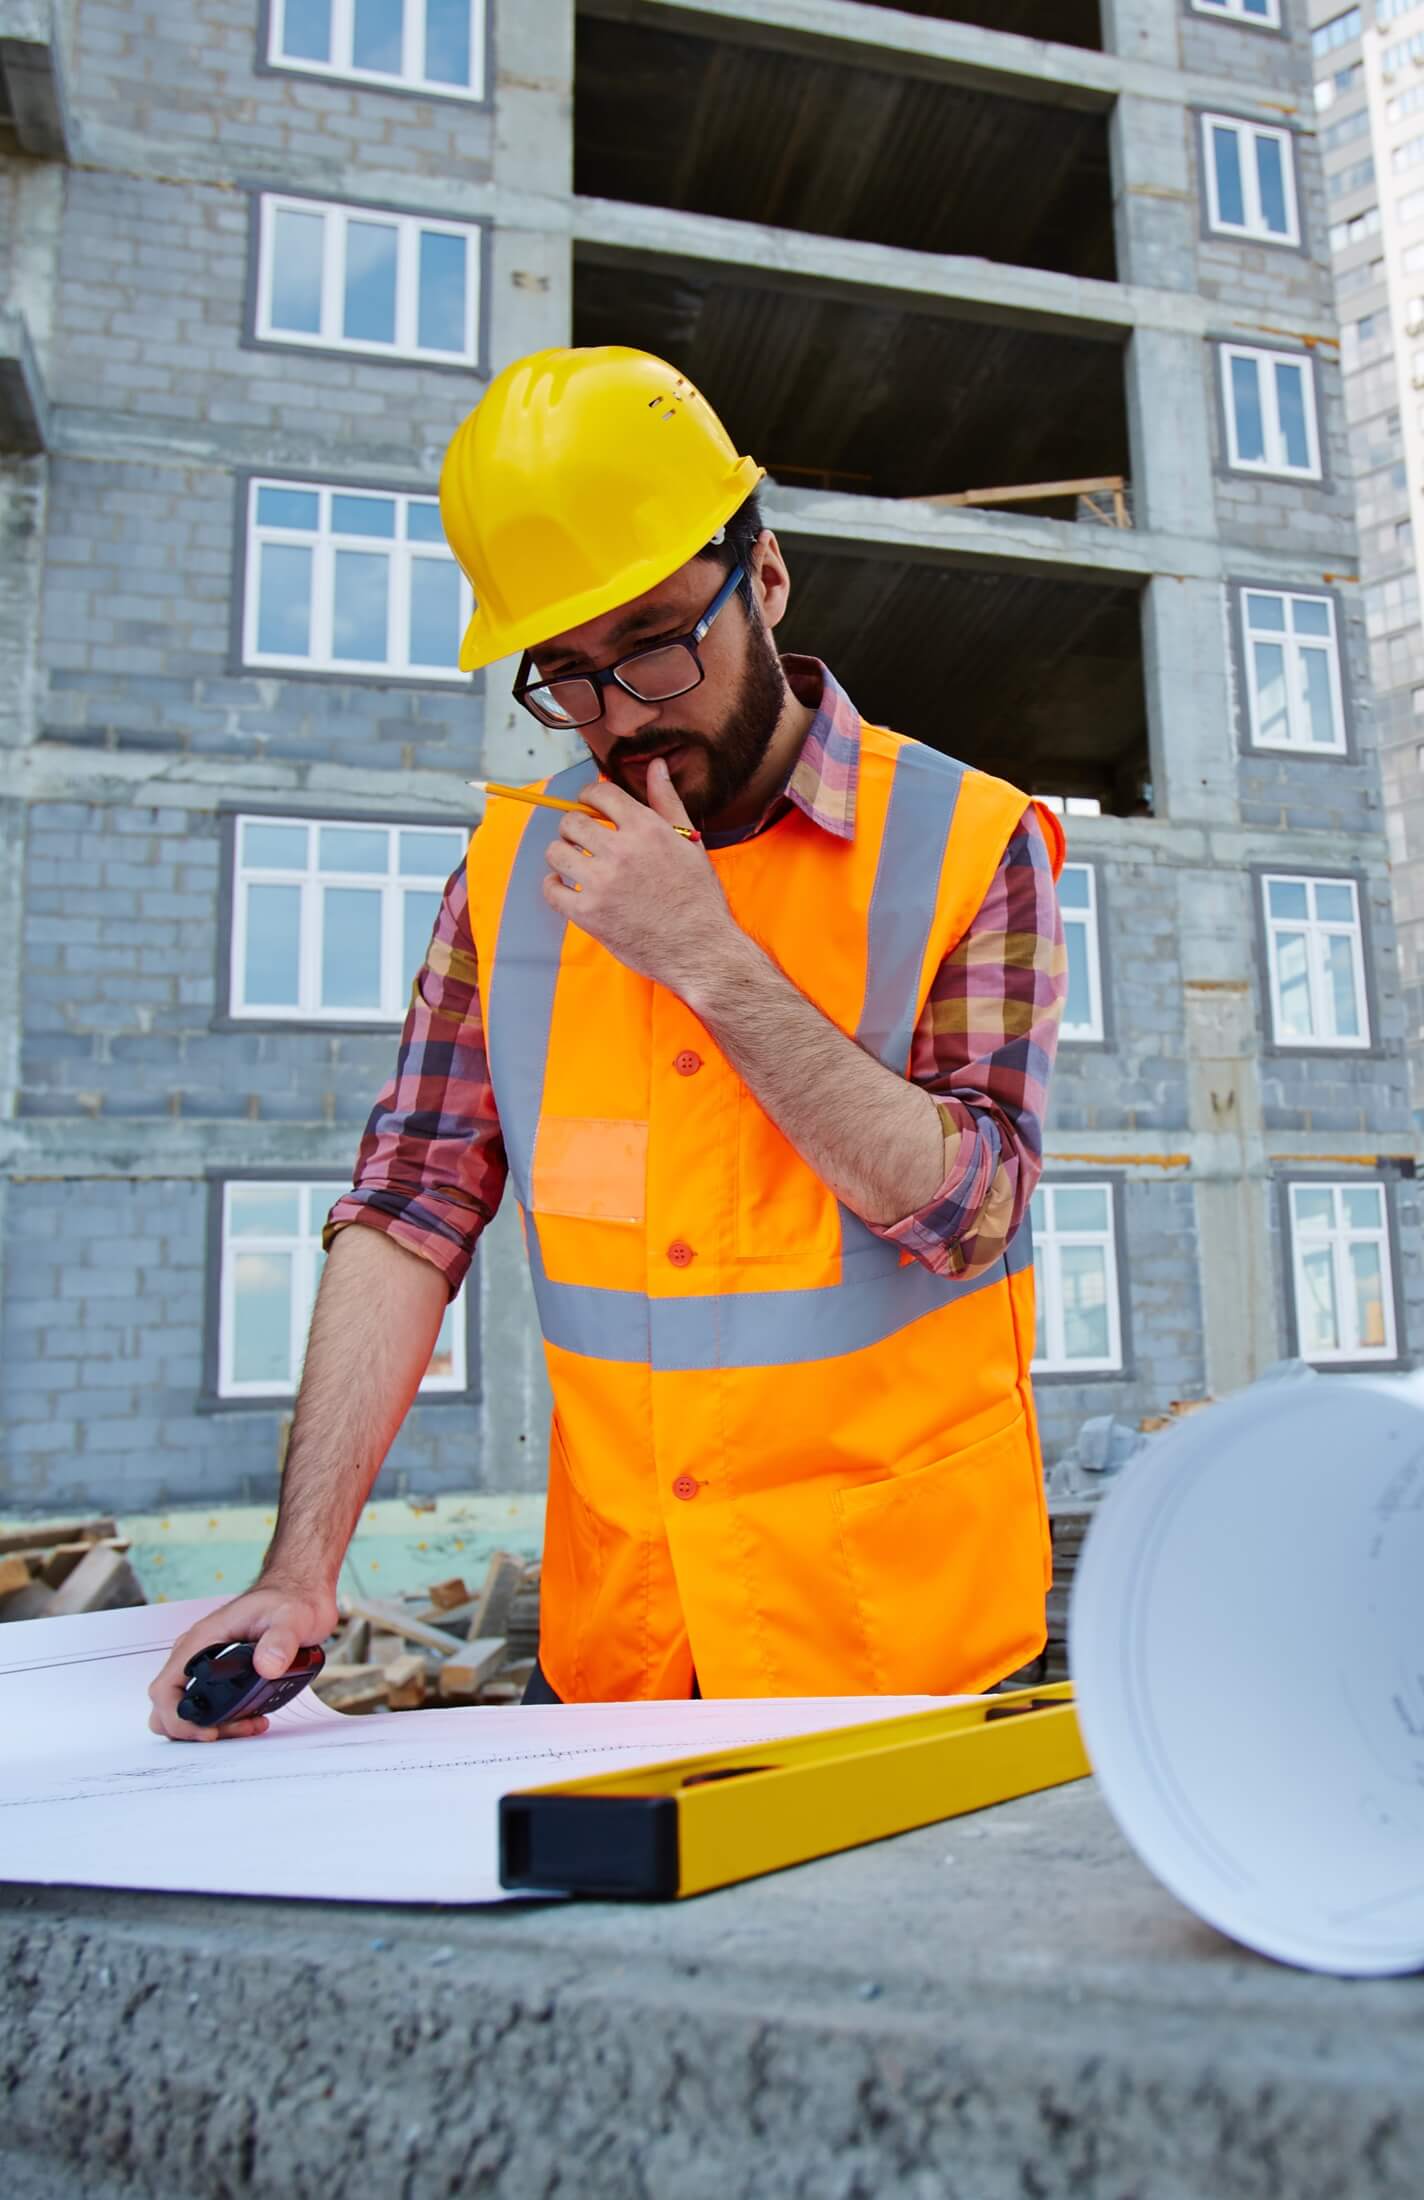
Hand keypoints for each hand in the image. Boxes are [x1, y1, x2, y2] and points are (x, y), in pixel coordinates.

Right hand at [146, 1574, 338, 1742]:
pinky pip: (207, 1706)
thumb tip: (268, 1666)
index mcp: (202, 1639)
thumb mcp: (291, 1618)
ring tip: (249, 1724)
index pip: (165, 1687)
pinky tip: (252, 1719)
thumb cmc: (289, 1599)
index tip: (208, 1731)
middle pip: (168, 1705)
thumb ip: (280, 1640)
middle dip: (193, 1729)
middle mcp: (197, 1653)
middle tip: (234, 1730)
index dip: (177, 1718)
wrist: (299, 1593)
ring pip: (186, 1710)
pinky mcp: (220, 1675)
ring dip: (211, 1727)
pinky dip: (223, 1721)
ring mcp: (205, 1664)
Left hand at [541, 761, 740, 993]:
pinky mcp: (588, 914)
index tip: (589, 807)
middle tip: (583, 841)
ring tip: (575, 864)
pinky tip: (565, 888)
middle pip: (572, 823)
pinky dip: (553, 887)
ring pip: (557, 853)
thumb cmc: (698, 896)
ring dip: (562, 856)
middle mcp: (620, 851)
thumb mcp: (689, 843)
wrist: (699, 948)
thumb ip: (667, 801)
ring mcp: (601, 883)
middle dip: (574, 828)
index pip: (599, 794)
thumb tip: (655, 765)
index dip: (589, 797)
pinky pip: (551, 890)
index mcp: (645, 828)